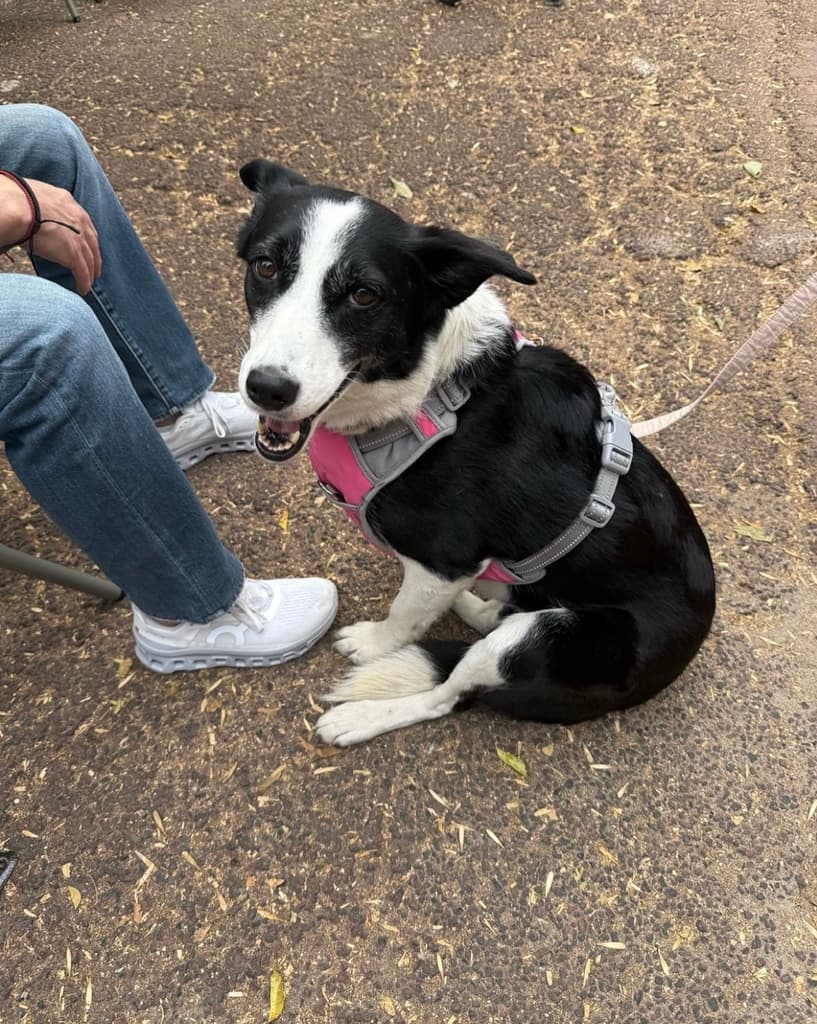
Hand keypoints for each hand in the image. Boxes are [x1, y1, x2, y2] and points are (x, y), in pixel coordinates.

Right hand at [1, 175, 101, 294]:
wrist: (20, 206)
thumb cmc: (19, 199)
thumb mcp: (36, 198)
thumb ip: (43, 209)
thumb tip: (34, 217)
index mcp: (69, 204)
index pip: (83, 223)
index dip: (86, 238)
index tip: (86, 246)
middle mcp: (79, 220)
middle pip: (92, 243)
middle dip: (94, 257)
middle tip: (94, 269)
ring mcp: (79, 237)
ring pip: (89, 259)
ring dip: (90, 273)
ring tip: (89, 283)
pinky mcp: (73, 252)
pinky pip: (82, 271)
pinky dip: (84, 281)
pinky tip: (83, 289)